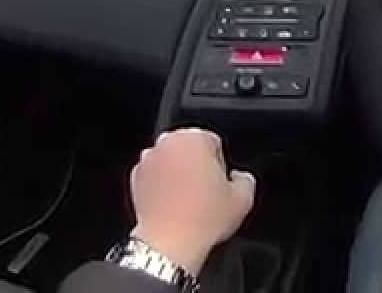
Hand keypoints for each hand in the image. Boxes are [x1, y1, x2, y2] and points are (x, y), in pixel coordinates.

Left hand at [129, 128, 255, 272]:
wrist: (169, 243)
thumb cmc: (202, 219)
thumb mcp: (243, 199)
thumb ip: (246, 179)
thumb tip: (239, 178)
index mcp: (195, 138)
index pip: (213, 142)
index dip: (220, 165)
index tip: (219, 183)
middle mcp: (168, 143)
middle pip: (189, 148)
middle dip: (197, 165)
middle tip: (204, 192)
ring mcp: (148, 160)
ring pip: (170, 160)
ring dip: (178, 173)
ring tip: (187, 200)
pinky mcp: (135, 178)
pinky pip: (154, 175)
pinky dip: (161, 185)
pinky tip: (172, 204)